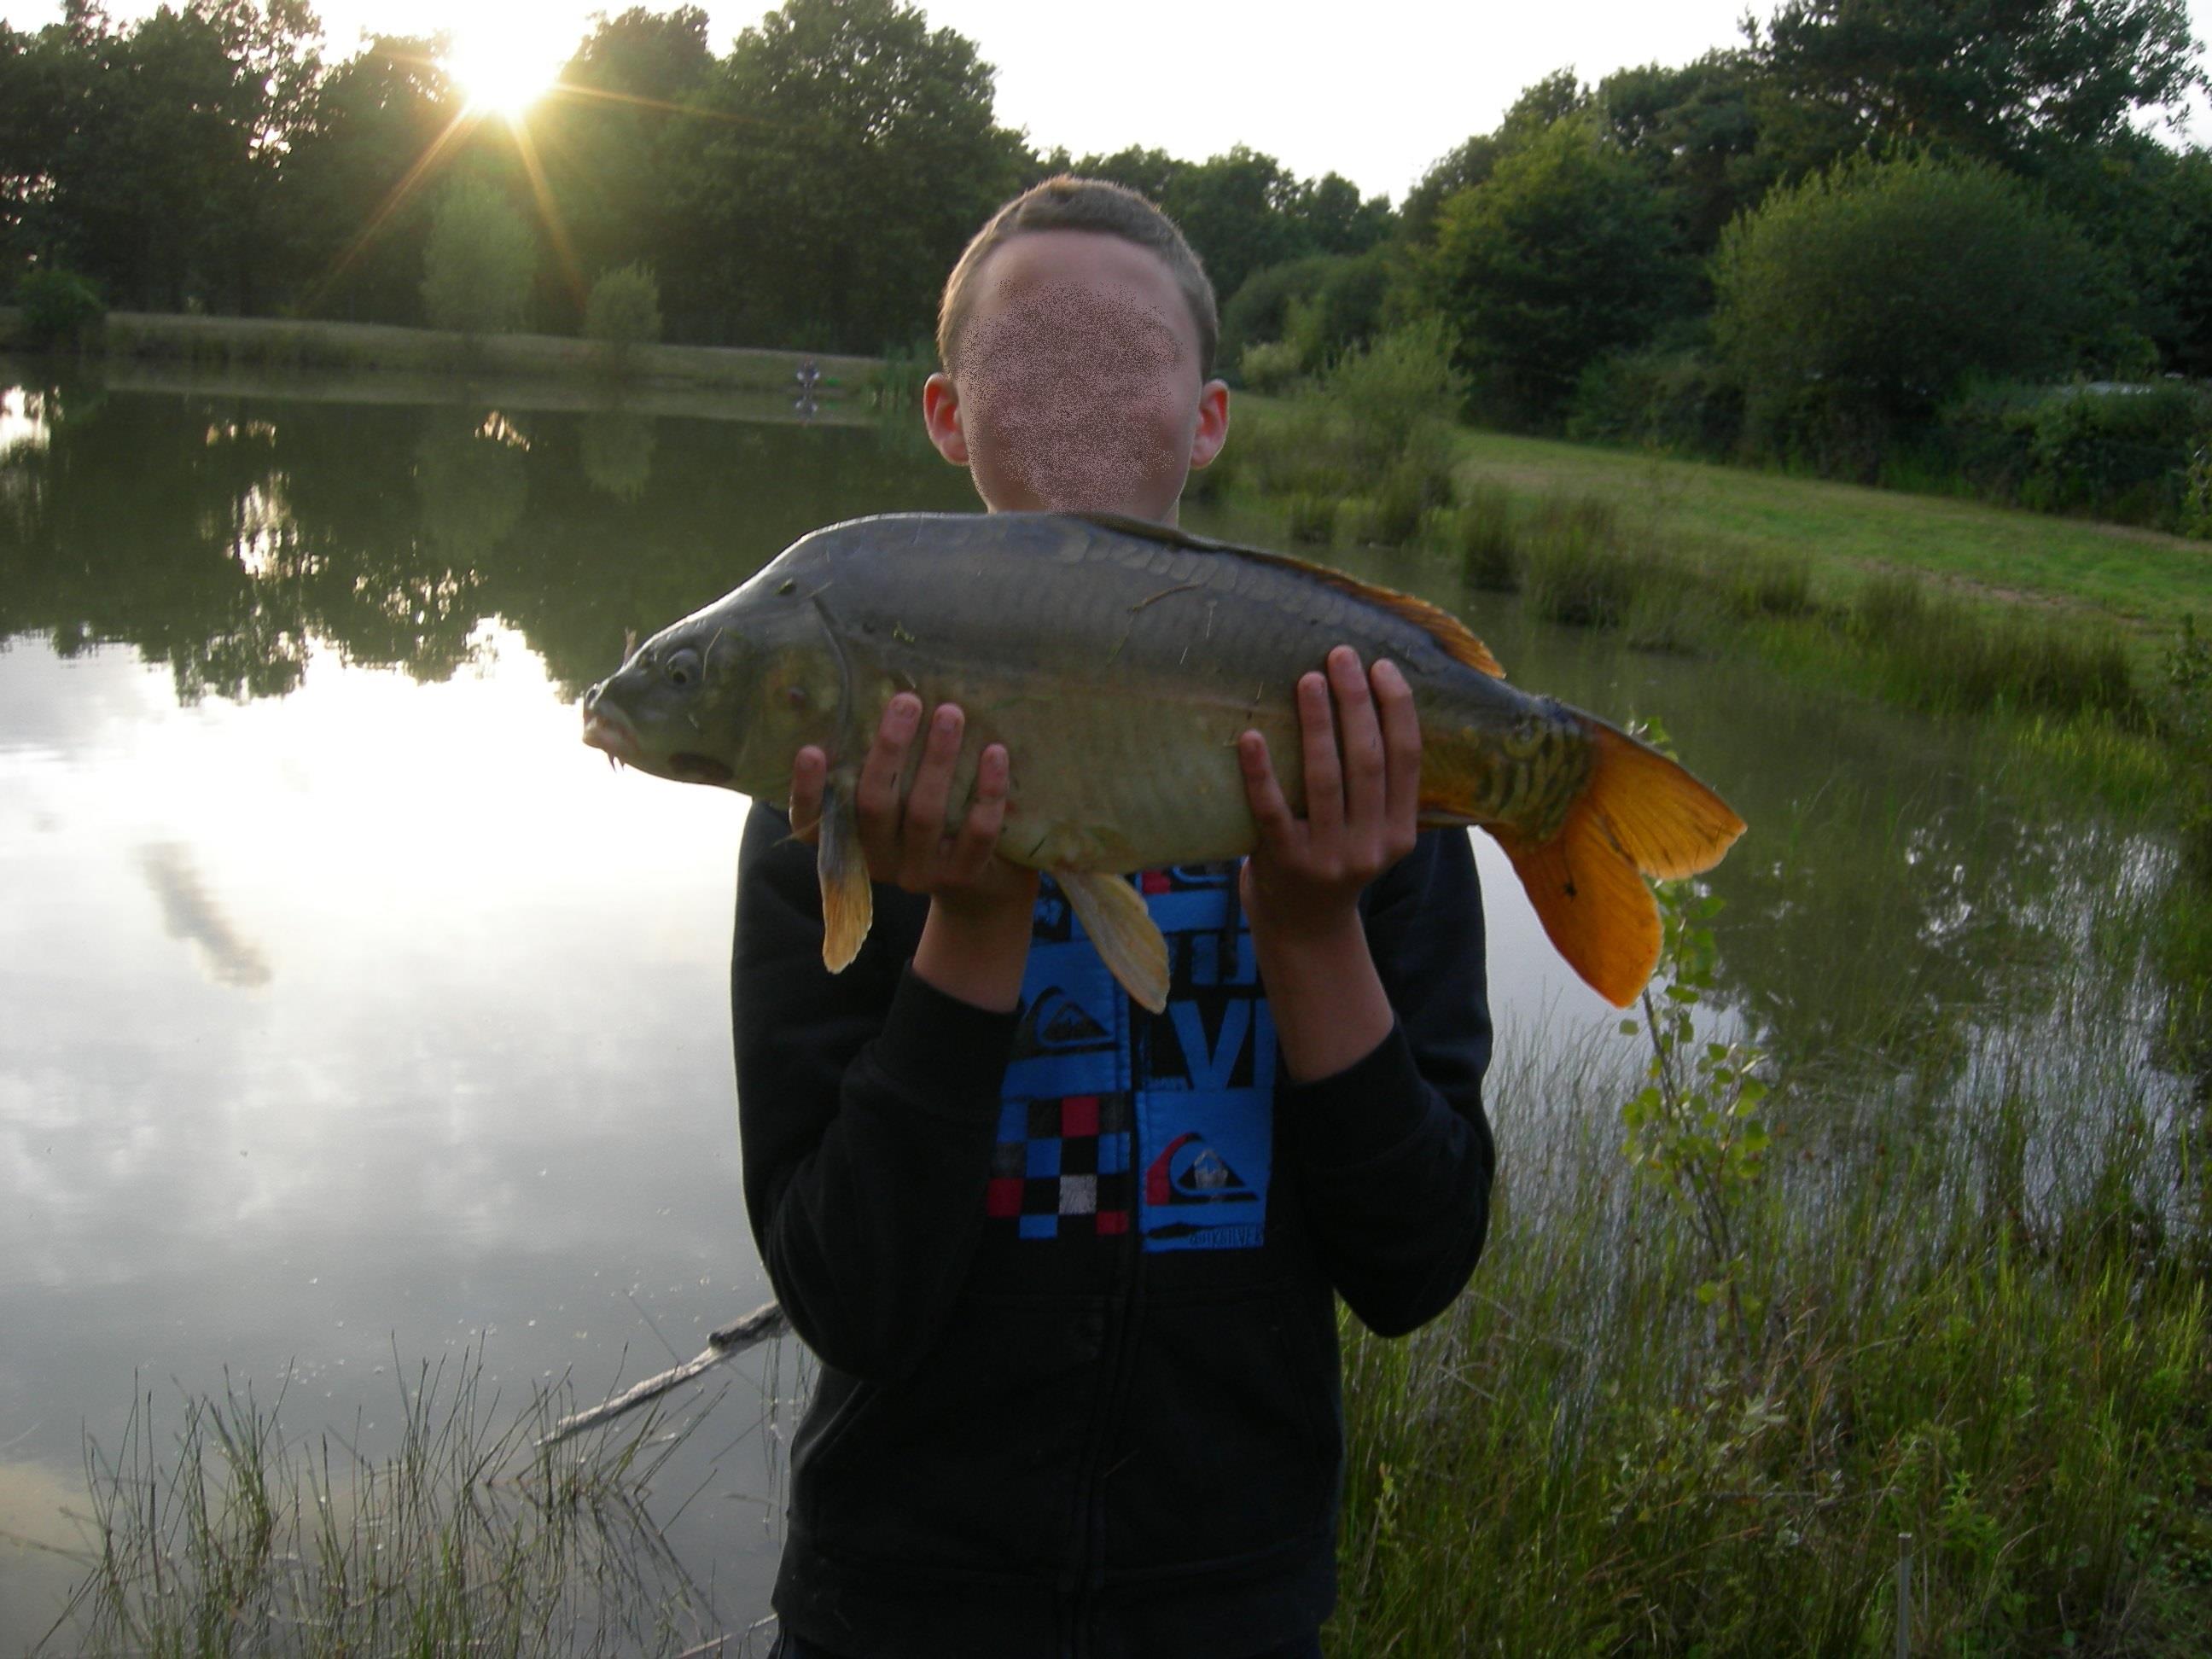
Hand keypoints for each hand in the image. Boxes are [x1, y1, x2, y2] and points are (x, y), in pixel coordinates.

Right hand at [790, 695, 1037, 1011]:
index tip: (810, 750)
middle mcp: (879, 862)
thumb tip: (871, 694)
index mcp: (848, 841)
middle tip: (907, 701)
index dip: (807, 791)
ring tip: (950, 713)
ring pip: (925, 814)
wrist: (977, 887)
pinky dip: (987, 790)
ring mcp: (922, 871)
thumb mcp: (892, 803)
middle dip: (890, 749)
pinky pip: (977, 832)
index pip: (813, 823)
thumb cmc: (921, 822)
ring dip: (937, 759)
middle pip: (875, 806)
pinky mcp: (964, 874)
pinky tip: (994, 752)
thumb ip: (878, 770)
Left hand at [1237, 647, 1420, 945]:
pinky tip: (1251, 736)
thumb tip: (1369, 696)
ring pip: (1325, 780)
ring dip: (1318, 725)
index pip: (1407, 759)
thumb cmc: (1336, 858)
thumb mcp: (1374, 831)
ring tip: (1308, 680)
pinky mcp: (1283, 862)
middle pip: (1367, 761)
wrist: (1304, 927)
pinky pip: (1270, 810)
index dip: (1398, 709)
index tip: (1382, 666)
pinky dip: (1261, 772)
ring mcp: (1327, 856)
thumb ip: (1379, 785)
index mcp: (1401, 831)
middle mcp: (1370, 845)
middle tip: (1340, 656)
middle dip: (1357, 703)